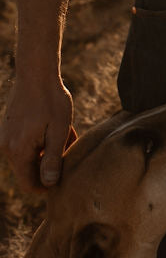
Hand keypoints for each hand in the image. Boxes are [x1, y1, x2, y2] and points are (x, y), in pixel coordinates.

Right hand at [0, 77, 74, 192]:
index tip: (64, 176)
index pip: (29, 184)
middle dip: (49, 164)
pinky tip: (52, 126)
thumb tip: (50, 184)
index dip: (47, 186)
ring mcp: (4, 137)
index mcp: (18, 152)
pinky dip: (38, 140)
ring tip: (64, 133)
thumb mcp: (59, 130)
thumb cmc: (51, 100)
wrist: (36, 72)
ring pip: (28, 155)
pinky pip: (23, 143)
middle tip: (68, 146)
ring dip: (45, 150)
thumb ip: (54, 159)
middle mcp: (6, 147)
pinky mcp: (7, 128)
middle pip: (28, 170)